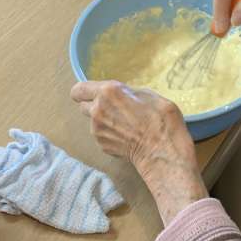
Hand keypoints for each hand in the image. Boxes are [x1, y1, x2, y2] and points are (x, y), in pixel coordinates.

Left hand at [71, 80, 206, 222]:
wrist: (162, 150)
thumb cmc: (160, 119)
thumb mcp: (148, 94)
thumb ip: (127, 92)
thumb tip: (121, 96)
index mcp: (108, 92)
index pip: (79, 89)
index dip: (83, 91)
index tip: (89, 93)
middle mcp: (97, 110)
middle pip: (83, 106)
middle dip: (94, 105)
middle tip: (111, 108)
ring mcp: (97, 130)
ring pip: (93, 122)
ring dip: (104, 121)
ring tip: (125, 124)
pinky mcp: (102, 145)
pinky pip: (101, 136)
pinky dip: (110, 135)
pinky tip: (127, 136)